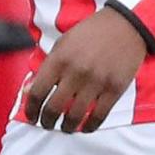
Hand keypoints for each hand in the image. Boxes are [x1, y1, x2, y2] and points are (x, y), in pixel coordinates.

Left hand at [20, 7, 147, 132]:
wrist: (125, 26)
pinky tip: (84, 128)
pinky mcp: (115, 89)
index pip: (37, 92)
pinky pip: (99, 115)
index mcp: (58, 60)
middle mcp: (75, 73)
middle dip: (47, 121)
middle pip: (54, 107)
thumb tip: (29, 91)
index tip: (31, 117)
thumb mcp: (62, 44)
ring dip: (67, 126)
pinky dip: (89, 125)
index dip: (31, 109)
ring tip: (64, 128)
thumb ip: (46, 68)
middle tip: (46, 124)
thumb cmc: (89, 34)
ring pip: (75, 115)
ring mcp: (96, 82)